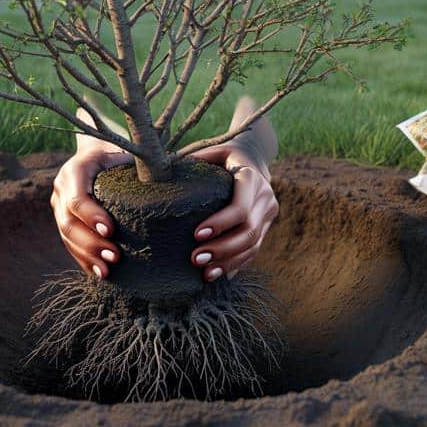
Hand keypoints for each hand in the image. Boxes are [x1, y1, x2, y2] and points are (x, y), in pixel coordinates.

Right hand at [50, 143, 131, 278]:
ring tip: (107, 270)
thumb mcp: (126, 153)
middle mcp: (62, 188)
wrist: (97, 153)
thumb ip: (138, 166)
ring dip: (87, 255)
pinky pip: (70, 243)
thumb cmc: (118, 154)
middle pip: (69, 222)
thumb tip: (165, 181)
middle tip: (115, 255)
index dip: (91, 216)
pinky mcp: (63, 219)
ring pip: (66, 236)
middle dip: (91, 243)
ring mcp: (59, 205)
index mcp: (76, 169)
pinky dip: (83, 259)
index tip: (111, 230)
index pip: (78, 198)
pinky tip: (99, 272)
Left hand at [187, 142, 278, 281]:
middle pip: (248, 232)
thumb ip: (192, 160)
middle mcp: (265, 197)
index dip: (220, 224)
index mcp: (251, 178)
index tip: (196, 234)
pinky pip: (253, 252)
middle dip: (222, 249)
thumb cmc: (222, 157)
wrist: (253, 159)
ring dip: (228, 262)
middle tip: (195, 259)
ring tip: (204, 273)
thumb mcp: (211, 152)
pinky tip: (216, 274)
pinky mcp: (265, 228)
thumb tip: (157, 170)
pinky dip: (235, 265)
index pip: (240, 208)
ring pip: (252, 246)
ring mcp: (268, 215)